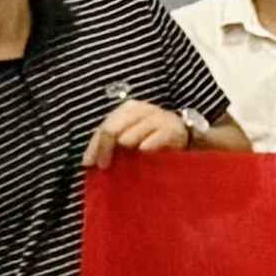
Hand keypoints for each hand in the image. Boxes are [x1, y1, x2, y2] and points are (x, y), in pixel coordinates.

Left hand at [83, 99, 197, 168]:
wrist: (186, 139)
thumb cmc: (152, 141)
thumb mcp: (130, 139)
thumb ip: (113, 144)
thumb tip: (91, 161)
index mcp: (128, 110)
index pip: (105, 126)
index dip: (95, 145)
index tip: (89, 163)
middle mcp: (143, 110)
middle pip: (116, 125)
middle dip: (106, 146)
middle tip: (103, 165)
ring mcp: (160, 118)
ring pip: (138, 127)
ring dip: (129, 139)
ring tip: (122, 154)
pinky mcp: (175, 129)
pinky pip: (160, 134)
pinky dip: (152, 142)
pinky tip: (143, 150)